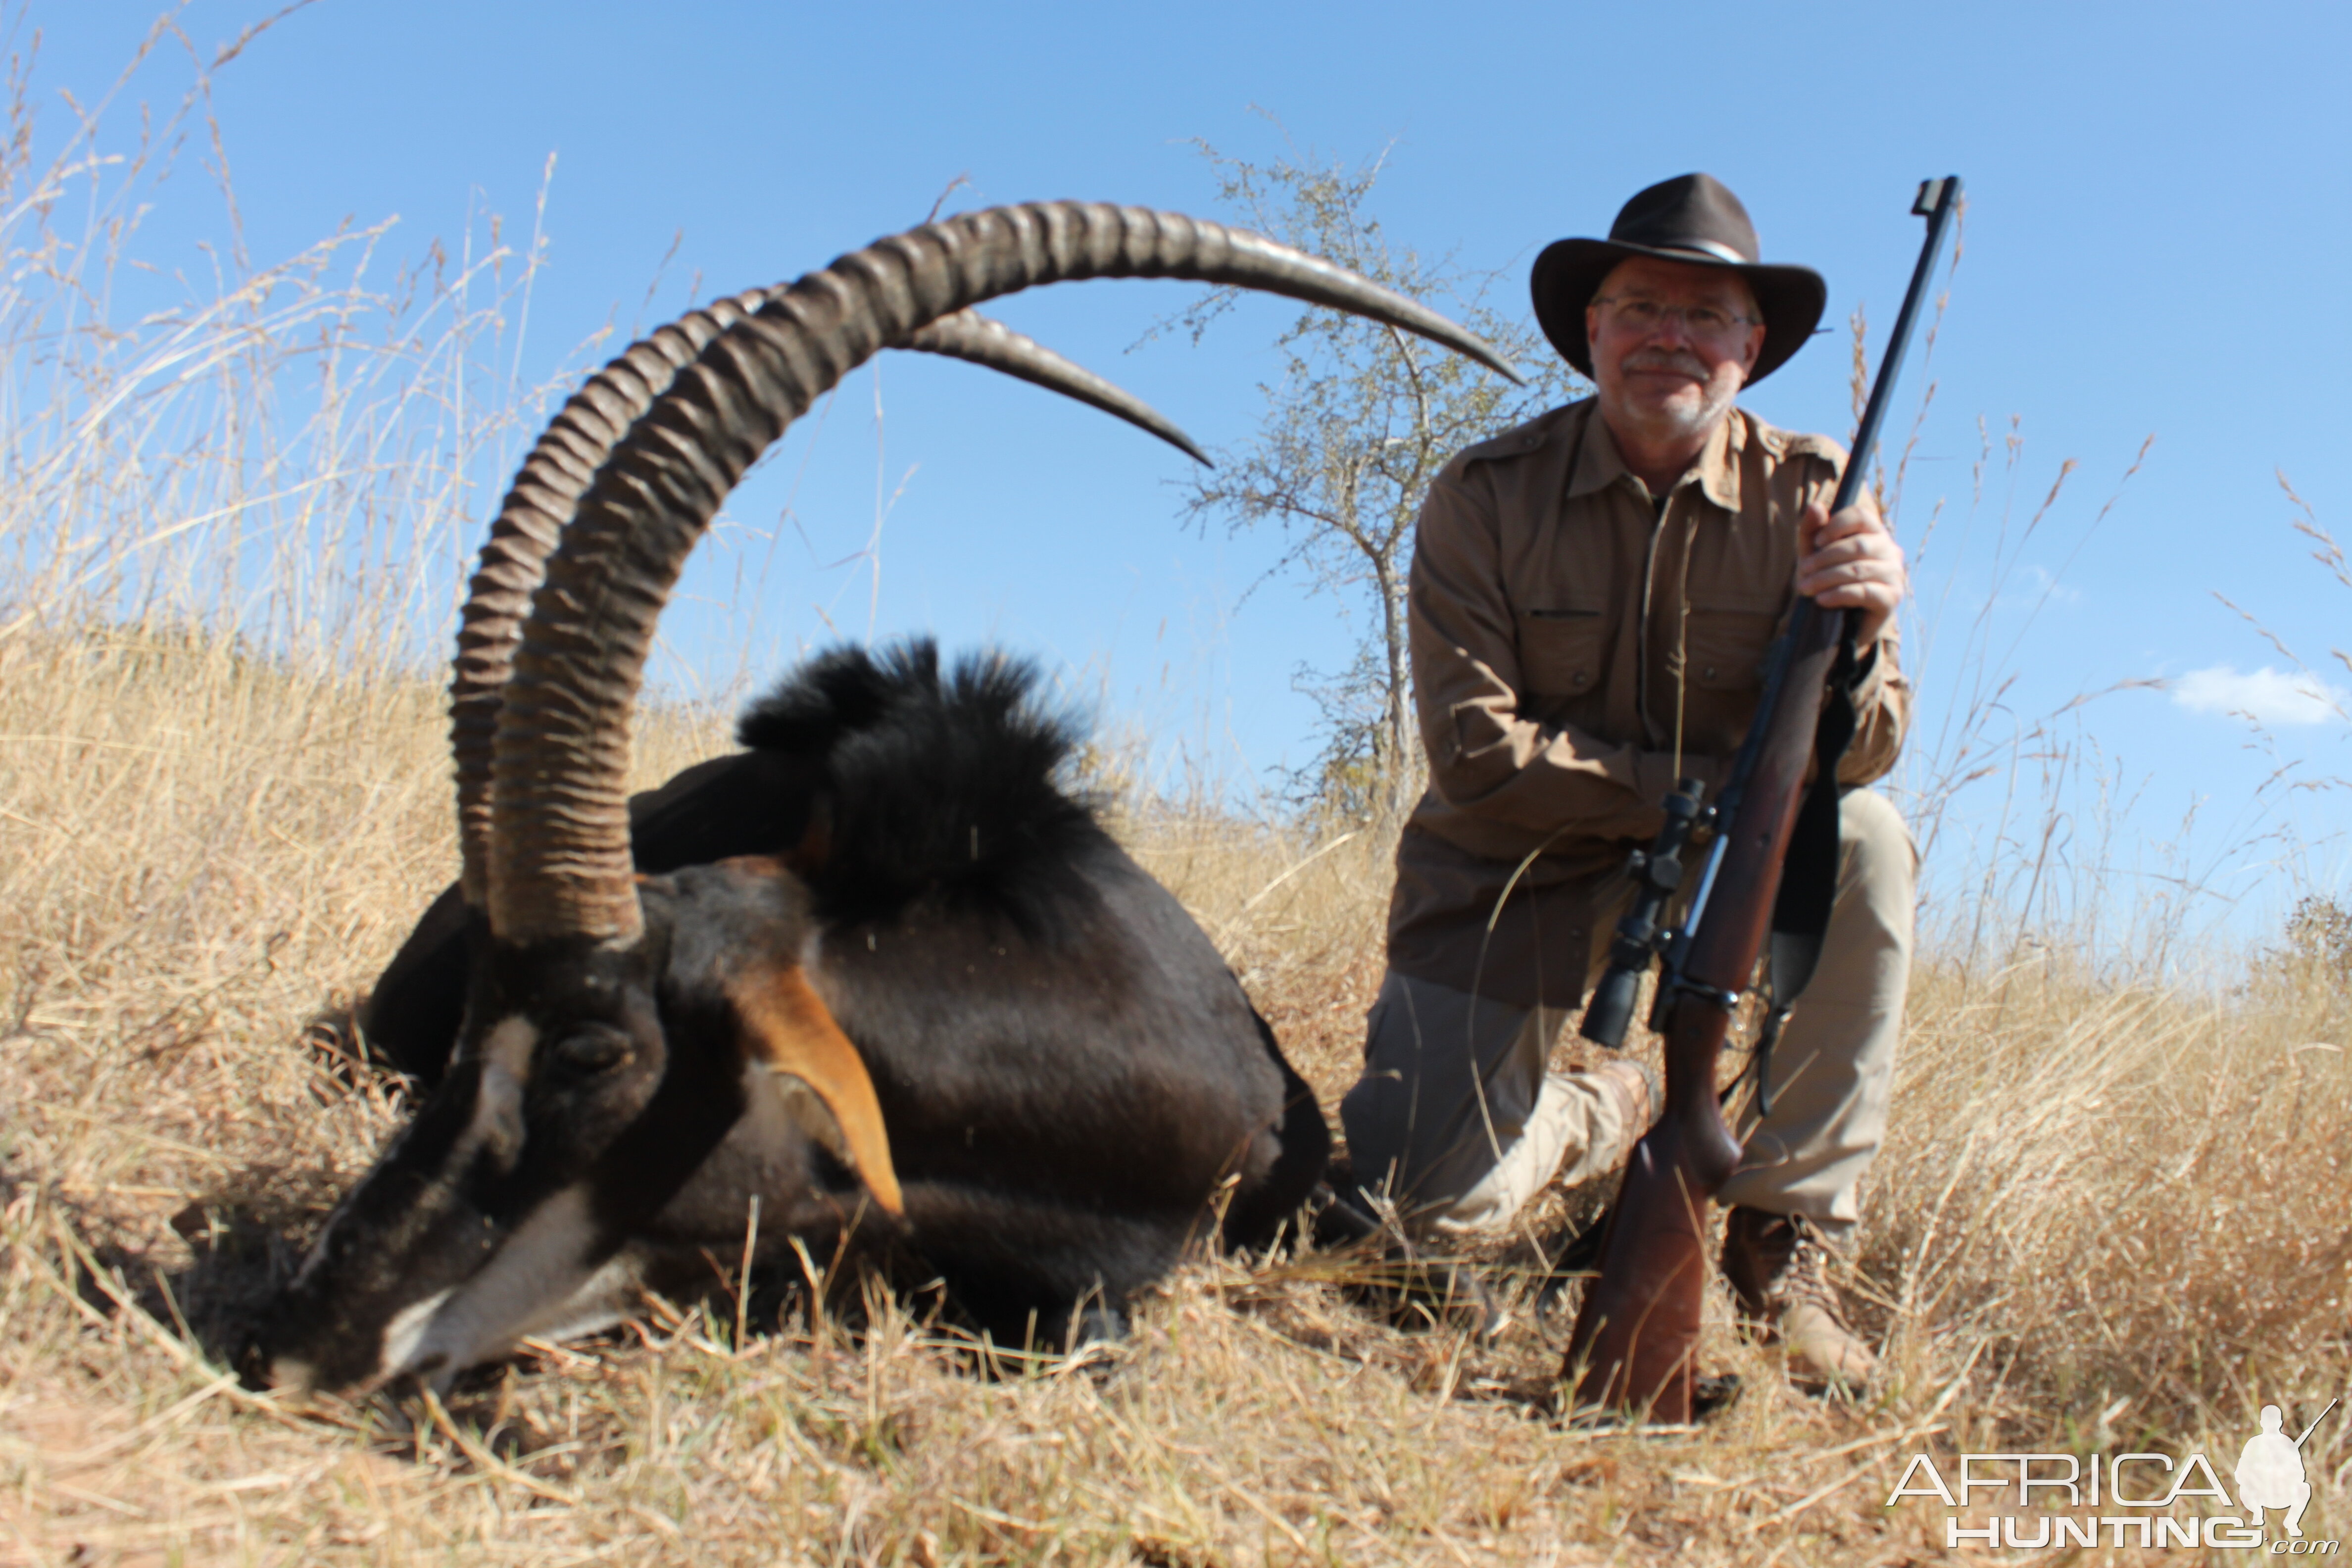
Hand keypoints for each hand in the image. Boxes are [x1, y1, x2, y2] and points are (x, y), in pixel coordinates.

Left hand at [1794, 493, 1905, 647]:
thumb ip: (1812, 531)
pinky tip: (1822, 600)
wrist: (1841, 623)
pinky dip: (1839, 594)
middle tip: (1803, 571)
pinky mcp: (1892, 598)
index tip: (1816, 541)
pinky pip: (1865, 592)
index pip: (1861, 516)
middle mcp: (1890, 551)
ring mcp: (1895, 575)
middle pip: (1858, 545)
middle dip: (1825, 558)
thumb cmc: (1828, 582)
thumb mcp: (1814, 555)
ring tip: (1806, 587)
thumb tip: (1815, 506)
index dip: (1837, 525)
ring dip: (1827, 578)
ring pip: (1859, 569)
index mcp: (1874, 534)